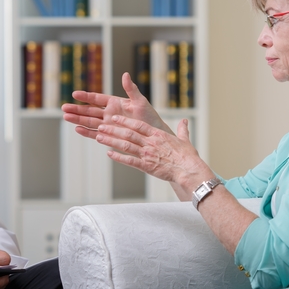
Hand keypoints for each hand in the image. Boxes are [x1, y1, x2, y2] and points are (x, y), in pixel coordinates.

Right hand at [62, 72, 171, 140]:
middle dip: (76, 109)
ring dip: (77, 119)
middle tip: (63, 108)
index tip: (75, 94)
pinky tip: (77, 129)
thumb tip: (125, 74)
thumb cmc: (149, 117)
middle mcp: (109, 113)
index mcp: (115, 103)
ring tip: (65, 117)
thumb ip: (131, 89)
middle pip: (89, 110)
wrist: (153, 135)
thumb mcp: (140, 101)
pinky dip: (86, 132)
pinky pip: (96, 133)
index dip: (86, 96)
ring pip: (89, 121)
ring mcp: (108, 125)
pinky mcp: (109, 135)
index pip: (97, 98)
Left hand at [96, 115, 210, 186]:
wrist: (189, 170)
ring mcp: (147, 154)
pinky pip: (129, 161)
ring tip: (99, 137)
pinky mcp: (146, 166)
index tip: (115, 118)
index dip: (125, 120)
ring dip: (111, 140)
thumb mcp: (185, 140)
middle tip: (101, 126)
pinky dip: (118, 157)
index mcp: (158, 135)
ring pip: (125, 145)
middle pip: (128, 133)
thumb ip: (182, 130)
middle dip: (113, 129)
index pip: (138, 125)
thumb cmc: (188, 157)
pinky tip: (109, 154)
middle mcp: (150, 142)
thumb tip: (184, 121)